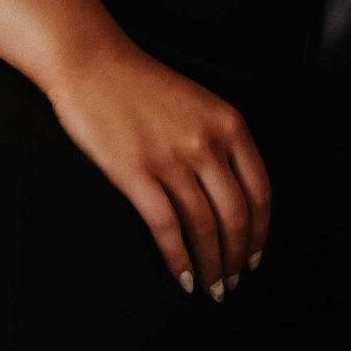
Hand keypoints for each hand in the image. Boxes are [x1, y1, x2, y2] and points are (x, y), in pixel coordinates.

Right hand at [44, 35, 270, 300]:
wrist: (91, 62)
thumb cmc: (138, 83)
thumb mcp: (198, 103)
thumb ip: (220, 140)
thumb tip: (232, 193)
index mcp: (229, 124)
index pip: (260, 192)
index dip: (260, 233)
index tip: (254, 257)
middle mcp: (208, 142)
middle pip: (237, 216)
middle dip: (237, 259)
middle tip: (232, 283)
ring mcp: (173, 159)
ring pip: (205, 227)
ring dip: (211, 266)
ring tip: (210, 288)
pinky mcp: (137, 173)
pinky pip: (168, 228)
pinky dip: (178, 259)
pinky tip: (180, 276)